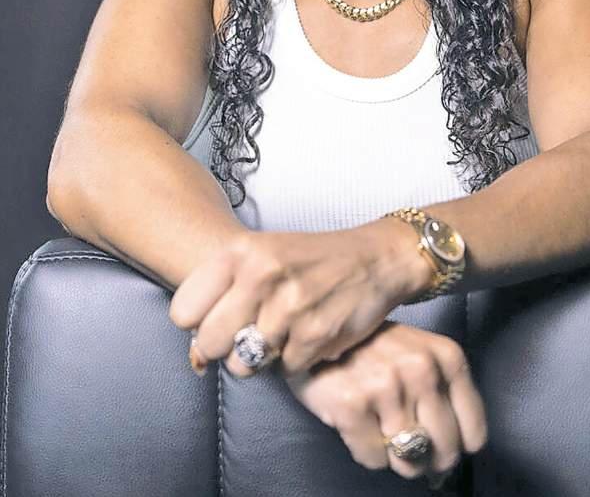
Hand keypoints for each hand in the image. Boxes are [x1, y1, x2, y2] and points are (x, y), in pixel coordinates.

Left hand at [169, 223, 418, 376]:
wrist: (374, 259)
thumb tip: (194, 358)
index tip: (219, 319)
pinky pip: (283, 370)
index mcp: (240, 251)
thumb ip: (221, 295)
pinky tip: (310, 333)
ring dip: (262, 357)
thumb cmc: (310, 260)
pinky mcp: (315, 334)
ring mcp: (289, 306)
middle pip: (209, 344)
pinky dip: (296, 359)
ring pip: (243, 364)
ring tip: (284, 330)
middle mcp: (261, 274)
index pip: (182, 312)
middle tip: (252, 332)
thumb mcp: (261, 256)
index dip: (198, 324)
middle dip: (226, 348)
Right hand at [284, 320, 487, 486]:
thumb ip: (444, 396)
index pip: (474, 434)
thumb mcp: (420, 355)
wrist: (317, 333)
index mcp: (447, 357)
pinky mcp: (353, 406)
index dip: (456, 447)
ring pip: (409, 462)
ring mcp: (387, 388)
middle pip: (444, 453)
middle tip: (404, 438)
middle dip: (426, 457)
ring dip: (394, 454)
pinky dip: (366, 451)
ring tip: (379, 424)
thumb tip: (448, 460)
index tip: (437, 442)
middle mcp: (422, 370)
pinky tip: (358, 422)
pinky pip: (374, 460)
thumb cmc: (373, 348)